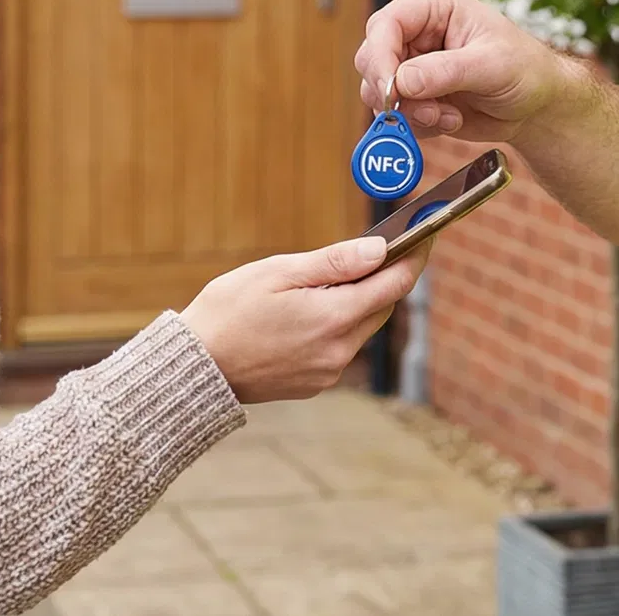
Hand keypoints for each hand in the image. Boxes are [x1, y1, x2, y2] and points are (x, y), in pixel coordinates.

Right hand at [180, 237, 428, 402]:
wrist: (194, 368)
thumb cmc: (228, 311)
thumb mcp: (279, 273)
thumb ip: (335, 262)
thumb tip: (381, 250)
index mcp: (334, 318)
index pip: (396, 284)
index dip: (415, 256)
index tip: (424, 234)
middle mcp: (340, 351)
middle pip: (382, 306)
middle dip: (384, 277)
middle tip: (375, 249)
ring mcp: (328, 372)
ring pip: (364, 327)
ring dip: (360, 301)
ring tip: (332, 279)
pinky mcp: (315, 384)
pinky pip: (342, 347)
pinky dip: (339, 324)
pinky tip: (312, 310)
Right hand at [355, 0, 575, 148]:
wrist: (536, 105)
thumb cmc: (525, 70)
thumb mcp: (493, 65)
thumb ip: (446, 71)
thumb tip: (402, 82)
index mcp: (433, 6)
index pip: (386, 24)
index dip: (381, 58)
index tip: (392, 91)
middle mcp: (414, 32)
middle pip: (371, 58)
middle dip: (393, 92)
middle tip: (428, 111)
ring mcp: (410, 64)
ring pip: (376, 91)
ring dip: (408, 113)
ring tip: (448, 116)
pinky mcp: (413, 95)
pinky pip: (392, 115)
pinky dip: (417, 125)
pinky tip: (450, 119)